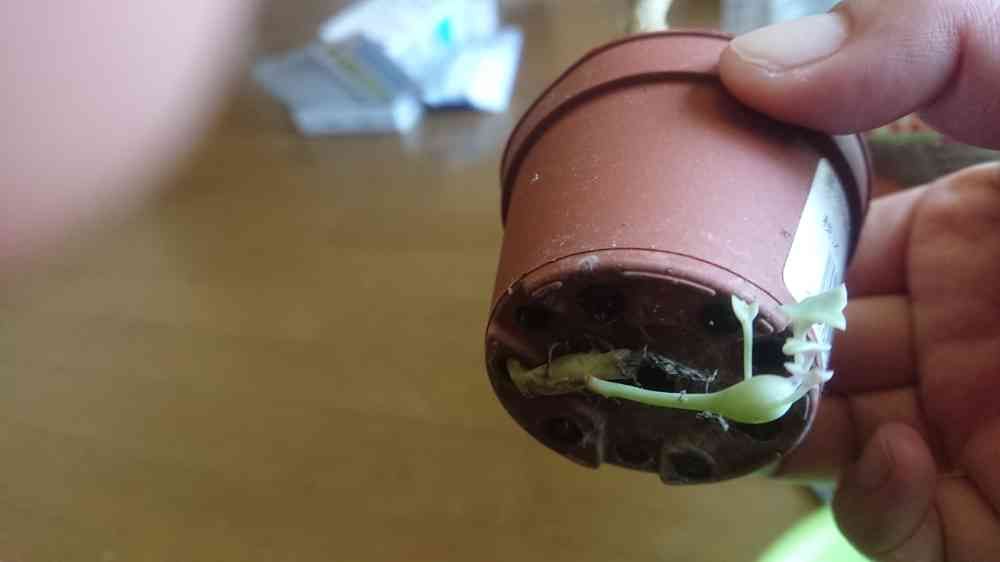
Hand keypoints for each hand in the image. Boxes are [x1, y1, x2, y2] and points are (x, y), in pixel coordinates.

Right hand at [719, 1, 999, 559]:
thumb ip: (919, 42)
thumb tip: (747, 71)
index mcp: (962, 237)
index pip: (819, 249)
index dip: (755, 250)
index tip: (696, 249)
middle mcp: (956, 336)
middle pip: (807, 353)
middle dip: (749, 351)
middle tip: (687, 344)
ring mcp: (975, 431)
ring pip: (828, 446)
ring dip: (788, 436)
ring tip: (762, 412)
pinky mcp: (999, 523)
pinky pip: (898, 527)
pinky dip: (877, 504)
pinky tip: (905, 459)